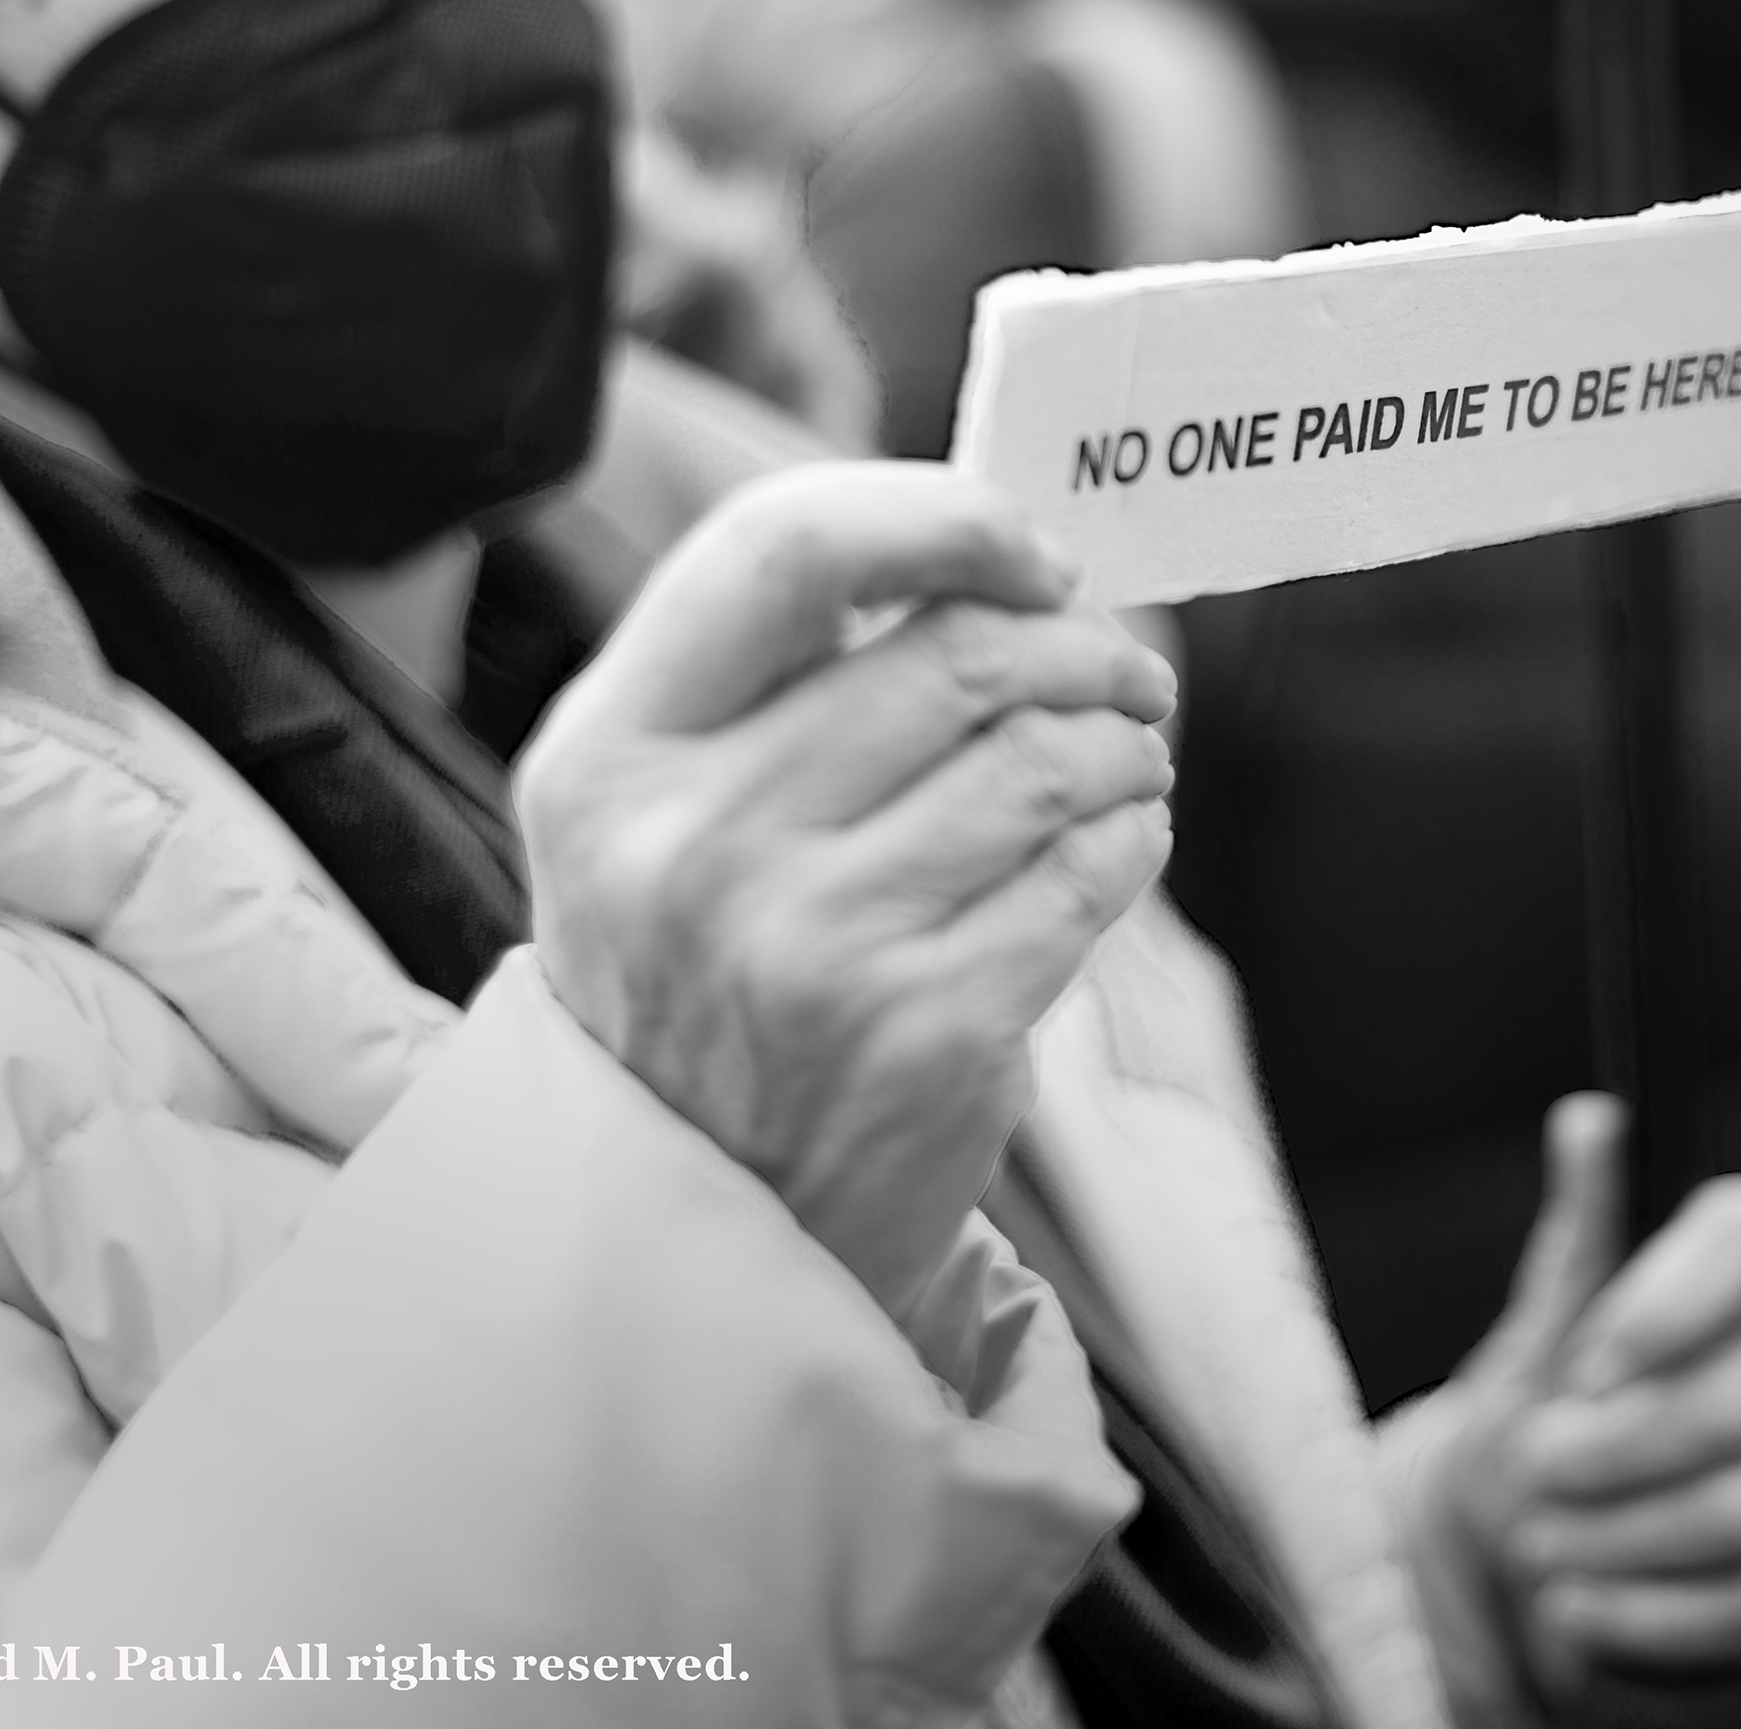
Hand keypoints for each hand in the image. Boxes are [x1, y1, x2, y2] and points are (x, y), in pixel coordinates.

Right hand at [517, 462, 1176, 1319]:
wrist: (694, 1223)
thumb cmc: (697, 971)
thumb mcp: (651, 815)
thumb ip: (774, 674)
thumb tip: (994, 551)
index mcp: (606, 758)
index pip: (783, 548)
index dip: (938, 518)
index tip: (1026, 550)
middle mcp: (695, 846)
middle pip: (957, 652)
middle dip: (1080, 643)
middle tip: (1121, 669)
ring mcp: (815, 948)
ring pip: (1046, 758)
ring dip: (1124, 739)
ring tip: (1127, 753)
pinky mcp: (932, 1034)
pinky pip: (1091, 873)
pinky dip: (1134, 831)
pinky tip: (1120, 836)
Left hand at [1393, 1099, 1740, 1719]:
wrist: (1563, 1570)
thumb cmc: (1563, 1429)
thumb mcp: (1548, 1336)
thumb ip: (1582, 1235)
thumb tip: (1591, 1119)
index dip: (1675, 1300)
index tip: (1589, 1365)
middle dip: (1631, 1444)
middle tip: (1539, 1469)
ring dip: (1635, 1537)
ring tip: (1544, 1550)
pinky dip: (1661, 1618)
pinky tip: (1582, 1614)